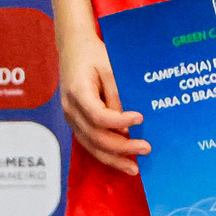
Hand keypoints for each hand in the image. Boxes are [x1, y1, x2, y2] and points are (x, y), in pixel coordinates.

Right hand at [58, 28, 149, 175]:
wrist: (73, 48)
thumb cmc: (93, 54)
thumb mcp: (109, 67)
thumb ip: (117, 93)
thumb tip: (127, 124)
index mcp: (78, 92)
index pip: (98, 116)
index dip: (120, 121)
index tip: (140, 118)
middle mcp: (70, 109)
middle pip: (95, 136)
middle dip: (121, 147)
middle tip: (145, 149)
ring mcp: (71, 118)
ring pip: (91, 145)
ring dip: (113, 158)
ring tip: (133, 168)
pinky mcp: (75, 122)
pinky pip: (89, 142)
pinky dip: (105, 153)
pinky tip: (121, 159)